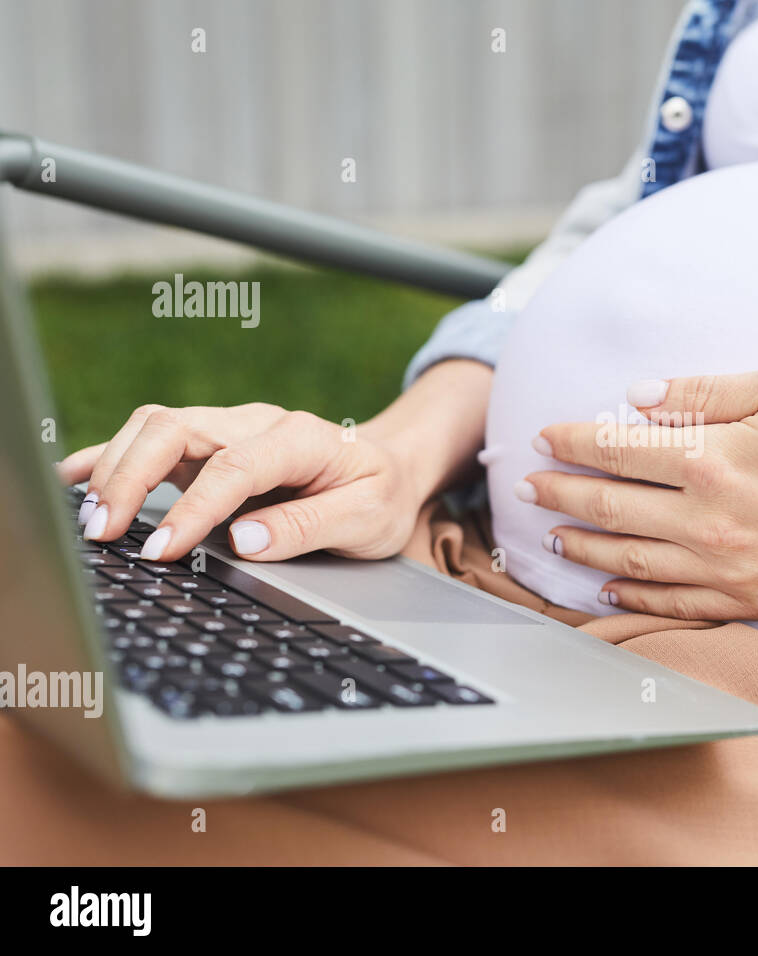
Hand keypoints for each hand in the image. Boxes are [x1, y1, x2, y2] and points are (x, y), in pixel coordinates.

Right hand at [59, 359, 492, 562]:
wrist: (390, 467)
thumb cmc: (381, 494)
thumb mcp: (368, 517)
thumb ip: (308, 527)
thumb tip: (244, 538)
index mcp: (300, 437)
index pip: (233, 468)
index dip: (192, 508)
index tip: (163, 549)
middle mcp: (257, 424)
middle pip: (175, 429)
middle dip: (131, 477)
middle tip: (104, 533)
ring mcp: (230, 431)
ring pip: (155, 428)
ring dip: (116, 468)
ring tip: (92, 520)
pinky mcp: (211, 448)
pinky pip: (153, 439)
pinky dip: (112, 455)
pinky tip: (76, 477)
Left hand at [520, 364, 757, 620]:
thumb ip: (709, 393)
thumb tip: (639, 397)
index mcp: (714, 457)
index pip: (617, 449)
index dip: (574, 441)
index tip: (546, 436)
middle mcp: (708, 519)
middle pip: (609, 509)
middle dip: (560, 495)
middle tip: (527, 486)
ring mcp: (728, 569)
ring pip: (630, 562)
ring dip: (582, 550)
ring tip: (552, 538)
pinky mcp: (753, 602)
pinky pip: (674, 603)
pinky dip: (632, 597)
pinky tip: (609, 590)